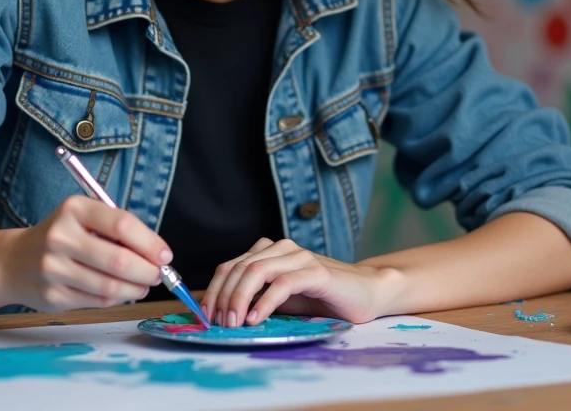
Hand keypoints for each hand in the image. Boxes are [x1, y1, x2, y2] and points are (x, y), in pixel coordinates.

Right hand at [0, 195, 171, 311]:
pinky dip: (117, 299)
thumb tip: (157, 256)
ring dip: (135, 288)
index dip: (150, 243)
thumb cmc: (63, 236)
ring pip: (110, 287)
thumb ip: (117, 231)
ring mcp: (53, 268)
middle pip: (118, 260)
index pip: (121, 224)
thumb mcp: (85, 219)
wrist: (15, 261)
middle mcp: (60, 237)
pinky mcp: (52, 296)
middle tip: (158, 275)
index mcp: (73, 209)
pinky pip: (97, 302)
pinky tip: (121, 292)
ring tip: (143, 285)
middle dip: (147, 271)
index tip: (165, 255)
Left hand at [200, 238, 393, 327]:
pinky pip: (284, 283)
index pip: (231, 266)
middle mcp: (282, 249)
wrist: (365, 293)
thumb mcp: (281, 299)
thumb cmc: (322, 299)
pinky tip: (256, 318)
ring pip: (257, 270)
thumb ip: (256, 297)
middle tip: (218, 321)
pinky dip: (265, 301)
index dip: (214, 289)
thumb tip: (221, 312)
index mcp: (269, 252)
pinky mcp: (317, 272)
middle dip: (223, 296)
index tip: (205, 314)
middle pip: (240, 267)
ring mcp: (300, 258)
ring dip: (240, 298)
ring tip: (234, 321)